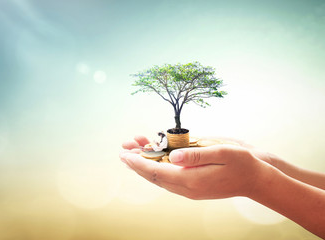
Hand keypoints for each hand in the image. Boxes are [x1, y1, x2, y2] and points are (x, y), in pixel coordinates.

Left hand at [120, 136, 268, 199]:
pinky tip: (155, 157)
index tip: (125, 154)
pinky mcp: (193, 186)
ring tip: (135, 149)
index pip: (157, 172)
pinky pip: (170, 178)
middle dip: (137, 163)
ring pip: (161, 178)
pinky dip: (159, 168)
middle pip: (155, 177)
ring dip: (146, 165)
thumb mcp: (221, 153)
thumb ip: (195, 155)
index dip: (139, 163)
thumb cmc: (241, 163)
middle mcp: (187, 188)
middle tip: (123, 150)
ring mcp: (190, 189)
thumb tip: (172, 155)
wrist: (255, 179)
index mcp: (192, 180)